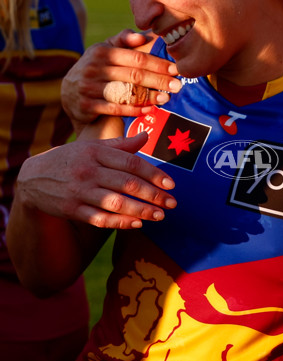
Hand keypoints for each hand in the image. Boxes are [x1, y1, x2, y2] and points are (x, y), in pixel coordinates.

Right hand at [16, 132, 176, 228]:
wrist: (32, 178)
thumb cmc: (71, 160)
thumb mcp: (92, 147)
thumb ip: (121, 145)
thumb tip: (147, 136)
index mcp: (96, 152)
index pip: (131, 163)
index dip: (153, 174)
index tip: (171, 184)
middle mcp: (88, 170)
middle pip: (127, 183)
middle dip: (153, 195)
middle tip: (172, 203)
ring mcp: (79, 190)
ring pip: (115, 202)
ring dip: (140, 210)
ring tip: (159, 215)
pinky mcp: (71, 208)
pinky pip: (99, 218)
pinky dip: (119, 222)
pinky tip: (136, 224)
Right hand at [61, 30, 181, 132]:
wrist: (69, 92)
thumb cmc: (97, 68)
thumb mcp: (105, 49)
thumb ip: (123, 39)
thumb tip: (143, 36)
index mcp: (102, 51)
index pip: (136, 58)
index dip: (158, 64)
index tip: (176, 69)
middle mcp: (94, 68)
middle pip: (134, 75)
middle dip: (159, 80)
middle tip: (178, 86)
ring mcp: (89, 87)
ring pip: (126, 92)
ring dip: (149, 97)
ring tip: (167, 99)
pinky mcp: (87, 105)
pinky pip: (115, 109)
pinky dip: (134, 110)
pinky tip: (149, 110)